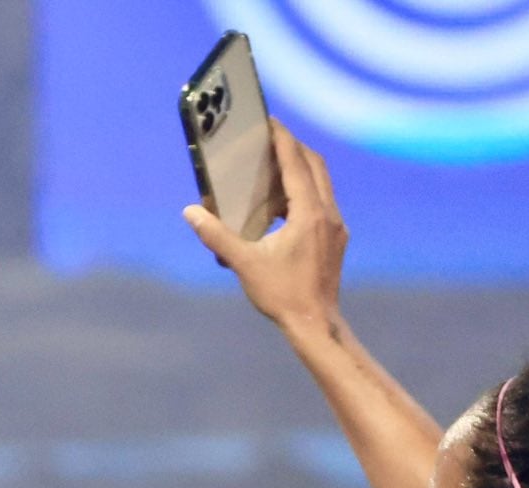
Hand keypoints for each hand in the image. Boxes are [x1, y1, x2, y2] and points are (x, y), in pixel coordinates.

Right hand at [184, 120, 346, 332]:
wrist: (315, 324)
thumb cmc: (282, 295)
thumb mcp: (244, 264)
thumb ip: (217, 236)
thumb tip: (191, 213)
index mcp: (308, 213)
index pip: (296, 163)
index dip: (282, 139)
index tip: (269, 121)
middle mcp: (327, 214)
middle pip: (315, 165)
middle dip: (294, 148)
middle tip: (272, 139)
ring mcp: (336, 226)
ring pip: (322, 183)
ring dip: (301, 170)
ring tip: (277, 169)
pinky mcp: (337, 239)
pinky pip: (323, 202)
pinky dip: (306, 192)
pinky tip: (288, 207)